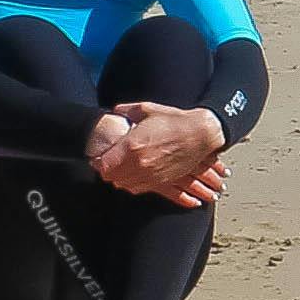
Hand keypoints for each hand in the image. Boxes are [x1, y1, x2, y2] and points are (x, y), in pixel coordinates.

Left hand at [88, 101, 228, 204]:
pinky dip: (134, 185)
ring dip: (120, 179)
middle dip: (107, 171)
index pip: (104, 164)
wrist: (201, 134)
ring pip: (125, 185)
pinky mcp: (162, 181)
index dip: (97, 161)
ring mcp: (151, 175)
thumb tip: (116, 111)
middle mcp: (140, 165)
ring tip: (119, 170)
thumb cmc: (176, 121)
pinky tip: (134, 179)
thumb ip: (127, 111)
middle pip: (112, 177)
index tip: (97, 157)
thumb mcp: (148, 109)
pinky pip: (141, 189)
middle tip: (106, 163)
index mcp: (132, 147)